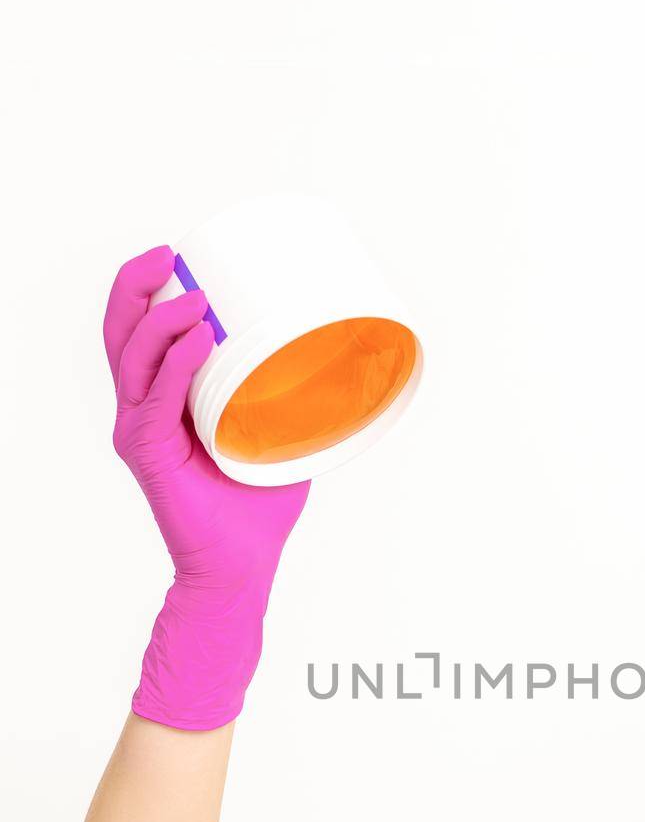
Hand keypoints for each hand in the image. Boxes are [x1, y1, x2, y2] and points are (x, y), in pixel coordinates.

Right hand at [105, 244, 310, 728]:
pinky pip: (158, 402)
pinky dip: (177, 367)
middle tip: (171, 254)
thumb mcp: (279, 433)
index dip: (148, 289)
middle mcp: (142, 410)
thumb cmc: (255, 506)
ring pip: (133, 359)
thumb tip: (347, 358)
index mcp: (163, 400)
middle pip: (121, 332)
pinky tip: (199, 341)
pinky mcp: (150, 456)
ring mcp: (141, 432)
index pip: (140, 332)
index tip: (180, 256)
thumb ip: (294, 396)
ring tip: (197, 297)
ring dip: (162, 320)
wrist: (241, 567)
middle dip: (136, 286)